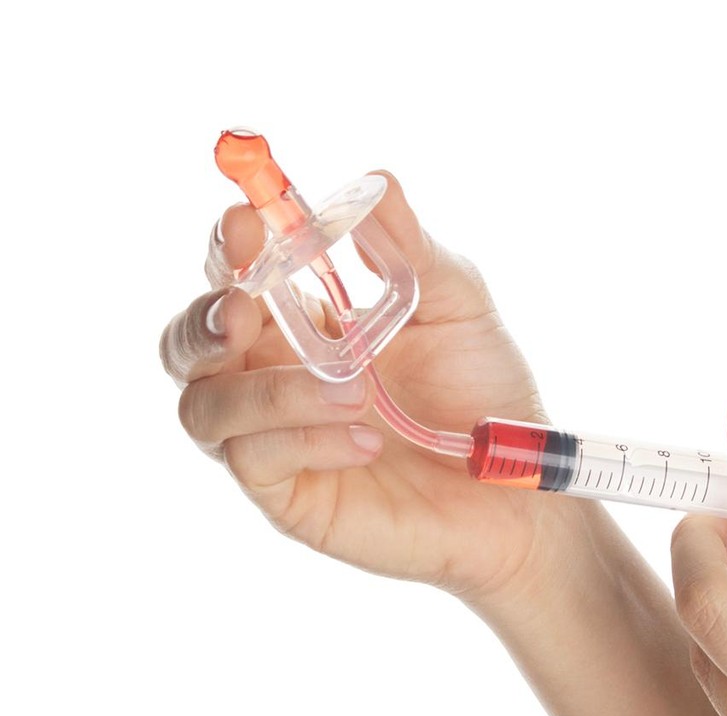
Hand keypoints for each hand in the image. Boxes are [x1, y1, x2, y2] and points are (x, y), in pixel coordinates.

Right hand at [161, 173, 556, 599]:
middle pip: (187, 346)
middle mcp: (275, 379)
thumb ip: (410, 248)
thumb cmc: (484, 393)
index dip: (227, 248)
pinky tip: (368, 440)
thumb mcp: (456, 306)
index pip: (233, 278)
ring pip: (206, 408)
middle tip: (242, 310)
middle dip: (202, 321)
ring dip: (271, 390)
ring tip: (356, 390)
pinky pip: (256, 460)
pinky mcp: (290, 497)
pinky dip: (305, 439)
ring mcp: (276, 440)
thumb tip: (373, 183)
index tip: (246, 219)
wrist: (514, 489)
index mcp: (304, 325)